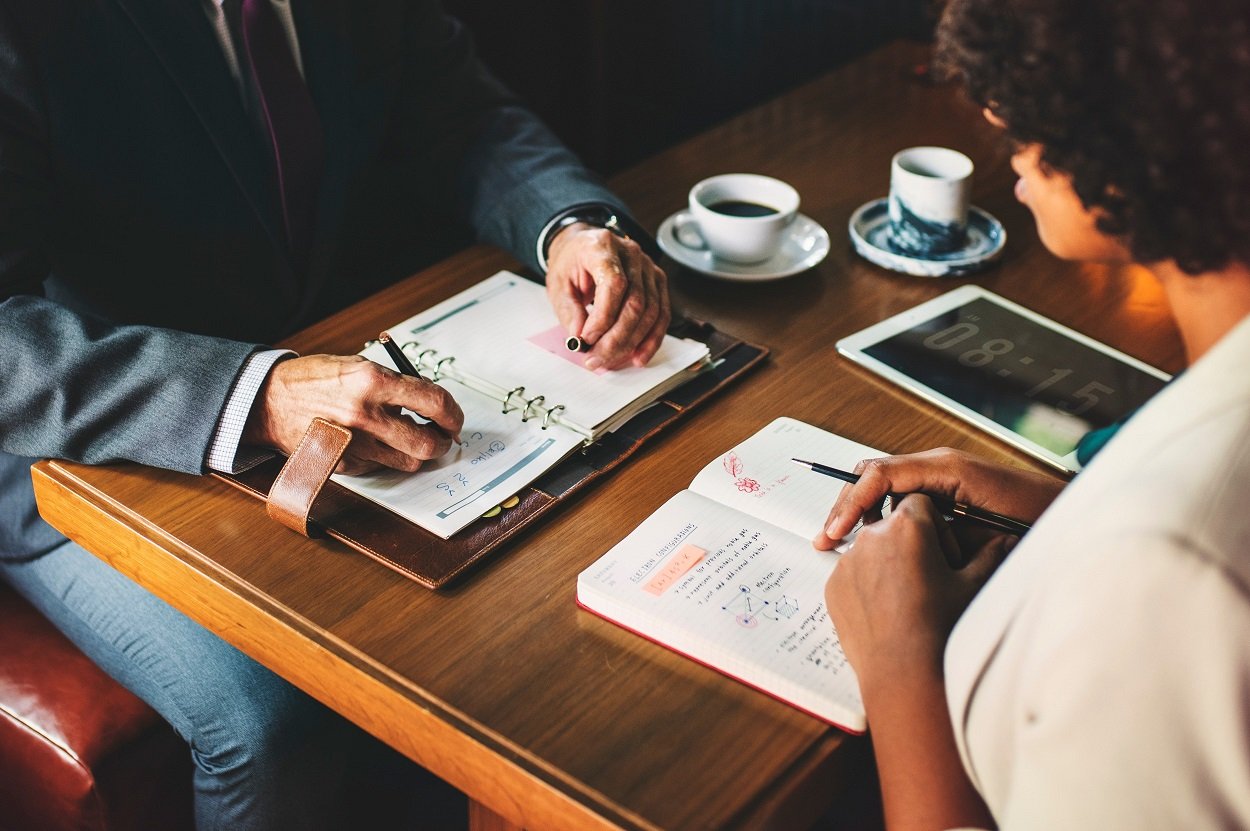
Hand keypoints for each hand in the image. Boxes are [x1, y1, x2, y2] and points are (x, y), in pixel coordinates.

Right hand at [242, 354, 463, 474]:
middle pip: (427, 444)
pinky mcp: (343, 463)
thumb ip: (397, 384)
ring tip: (408, 437)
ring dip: (417, 452)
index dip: (453, 413)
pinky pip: (381, 467)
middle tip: (442, 435)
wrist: (269, 400)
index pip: (434, 401)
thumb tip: (432, 404)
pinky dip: (386, 457)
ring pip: (408, 462)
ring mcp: (354, 444)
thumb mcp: (359, 366)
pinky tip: (374, 441)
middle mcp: (365, 415)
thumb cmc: (315, 379)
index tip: (454, 418)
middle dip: (442, 442)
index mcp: (373, 381)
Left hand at [545, 222, 670, 369]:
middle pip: (635, 303)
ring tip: (611, 360)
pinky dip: (651, 339)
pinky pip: (662, 314)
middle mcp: (631, 253)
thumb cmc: (571, 263)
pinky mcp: (657, 281)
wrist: (582, 247)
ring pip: (651, 312)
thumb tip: (581, 339)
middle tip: (596, 359)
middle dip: (616, 338)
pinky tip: (639, 355)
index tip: (587, 338)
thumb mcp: (558, 285)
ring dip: (632, 343)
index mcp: (603, 247)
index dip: (603, 317)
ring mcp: (648, 267)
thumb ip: (569, 311)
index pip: (613, 284)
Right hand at [813, 447, 1062, 550]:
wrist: (1072, 516)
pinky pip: (901, 497)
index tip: (835, 532)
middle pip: (873, 475)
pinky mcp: (946, 491)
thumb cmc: (1039, 519)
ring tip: (842, 542)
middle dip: (846, 505)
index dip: (851, 503)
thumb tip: (894, 535)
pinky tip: (875, 541)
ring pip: (883, 486)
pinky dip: (881, 517)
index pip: (879, 474)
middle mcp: (938, 465)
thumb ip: (938, 528)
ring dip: (861, 512)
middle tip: (826, 539)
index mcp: (944, 467)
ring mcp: (941, 475)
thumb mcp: (984, 530)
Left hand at [825, 494, 1013, 688]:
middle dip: (911, 543)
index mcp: (907, 526)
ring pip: (872, 550)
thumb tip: (1007, 538)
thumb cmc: (942, 628)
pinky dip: (868, 584)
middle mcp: (871, 537)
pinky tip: (888, 611)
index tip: (944, 555)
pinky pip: (853, 574)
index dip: (937, 527)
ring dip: (888, 563)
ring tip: (908, 599)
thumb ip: (990, 554)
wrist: (905, 674)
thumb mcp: (973, 586)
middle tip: (929, 578)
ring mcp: (847, 562)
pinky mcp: (833, 586)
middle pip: (893, 524)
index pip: (921, 503)